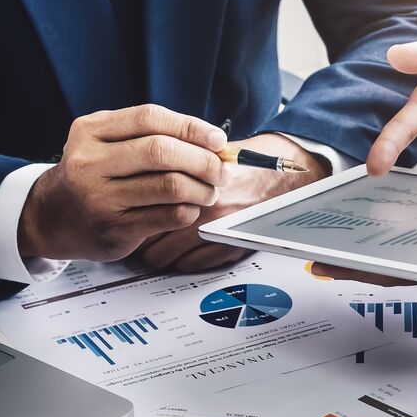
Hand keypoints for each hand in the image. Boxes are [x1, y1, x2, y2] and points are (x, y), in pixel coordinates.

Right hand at [19, 104, 225, 261]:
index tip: (217, 140)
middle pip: (161, 152)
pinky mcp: (114, 229)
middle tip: (220, 170)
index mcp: (91, 131)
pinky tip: (190, 208)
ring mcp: (100, 198)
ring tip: (209, 191)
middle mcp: (90, 162)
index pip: (150, 118)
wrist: (52, 217)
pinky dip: (189, 210)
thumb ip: (150, 136)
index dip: (191, 127)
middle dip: (202, 160)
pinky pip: (168, 216)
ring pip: (169, 186)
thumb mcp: (106, 143)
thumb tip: (213, 142)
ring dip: (202, 188)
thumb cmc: (93, 175)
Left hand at [136, 133, 326, 272]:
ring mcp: (218, 232)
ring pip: (164, 256)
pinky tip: (181, 251)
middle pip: (148, 236)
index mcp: (196, 181)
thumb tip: (142, 170)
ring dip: (156, 252)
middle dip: (138, 236)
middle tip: (133, 233)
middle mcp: (205, 209)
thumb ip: (178, 162)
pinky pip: (190, 265)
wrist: (291, 176)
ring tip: (153, 245)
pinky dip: (182, 260)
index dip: (130, 211)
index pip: (145, 205)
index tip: (125, 212)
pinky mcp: (230, 249)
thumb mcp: (211, 151)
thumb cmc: (255, 161)